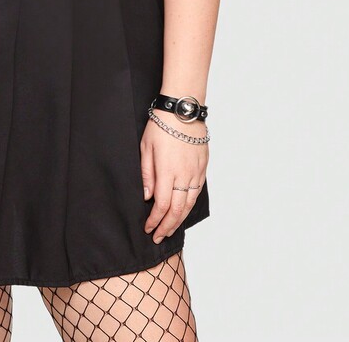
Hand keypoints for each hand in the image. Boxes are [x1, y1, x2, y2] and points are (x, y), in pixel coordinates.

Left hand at [140, 111, 208, 243]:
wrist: (182, 111)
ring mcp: (195, 172)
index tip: (149, 228)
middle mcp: (184, 175)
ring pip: (190, 203)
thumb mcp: (146, 148)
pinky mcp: (203, 167)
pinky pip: (197, 191)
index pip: (162, 205)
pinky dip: (190, 204)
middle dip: (167, 226)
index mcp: (167, 171)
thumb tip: (147, 197)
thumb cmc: (161, 126)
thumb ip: (147, 174)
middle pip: (177, 209)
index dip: (155, 220)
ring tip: (171, 228)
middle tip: (159, 237)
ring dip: (180, 219)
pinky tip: (184, 209)